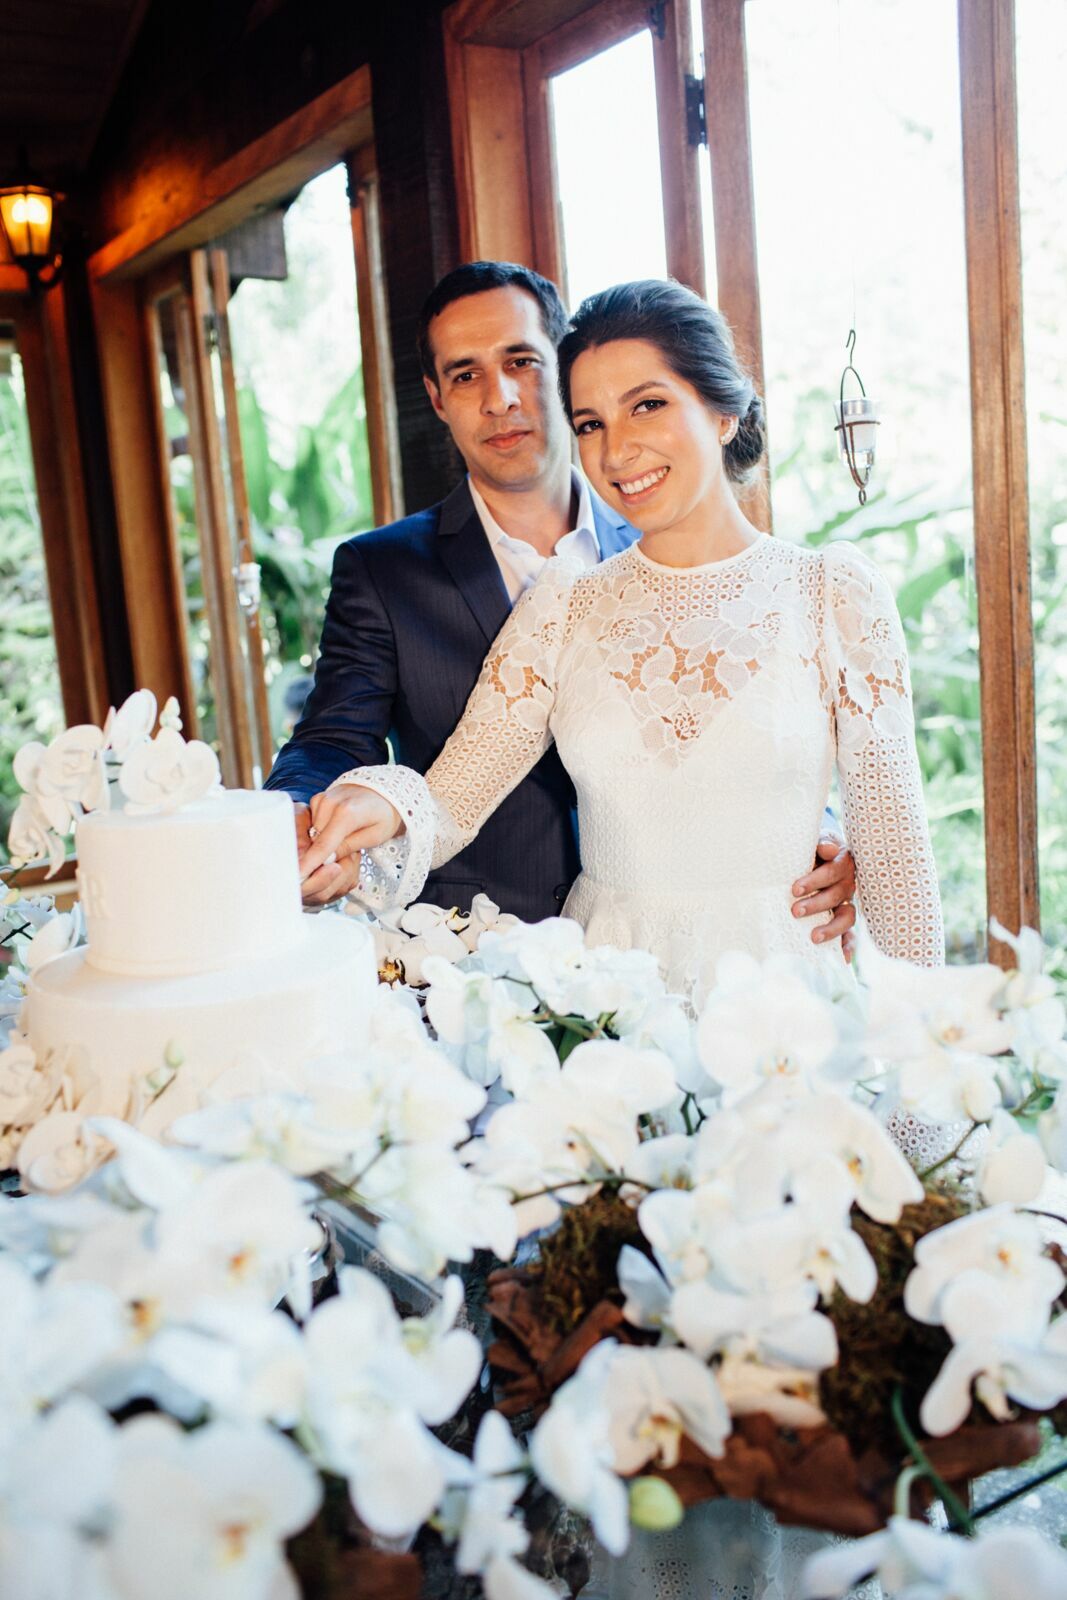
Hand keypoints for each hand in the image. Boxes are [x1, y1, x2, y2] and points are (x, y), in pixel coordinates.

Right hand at [297, 783, 403, 901]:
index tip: (298, 876)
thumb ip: (348, 847)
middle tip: (332, 864)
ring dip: (321, 843)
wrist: (383, 790)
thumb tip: (326, 860)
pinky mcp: (317, 800)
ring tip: (342, 842)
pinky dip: (321, 833)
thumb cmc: (383, 815)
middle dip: (319, 856)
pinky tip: (335, 832)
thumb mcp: (374, 836)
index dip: (309, 863)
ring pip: (312, 833)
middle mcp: (330, 803)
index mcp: (347, 813)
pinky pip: (313, 824)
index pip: (323, 844)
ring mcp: (322, 799)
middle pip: (314, 841)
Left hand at [792, 836, 856, 959]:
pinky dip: (849, 946)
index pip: (832, 872)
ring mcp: (847, 903)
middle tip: (795, 910)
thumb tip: (828, 850)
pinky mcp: (844, 919)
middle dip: (816, 904)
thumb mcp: (815, 841)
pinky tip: (843, 959)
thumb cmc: (813, 849)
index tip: (795, 889)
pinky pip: (851, 934)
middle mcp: (847, 884)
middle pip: (836, 896)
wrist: (818, 853)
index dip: (815, 881)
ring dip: (832, 929)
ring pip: (847, 917)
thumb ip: (821, 843)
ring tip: (813, 937)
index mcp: (841, 863)